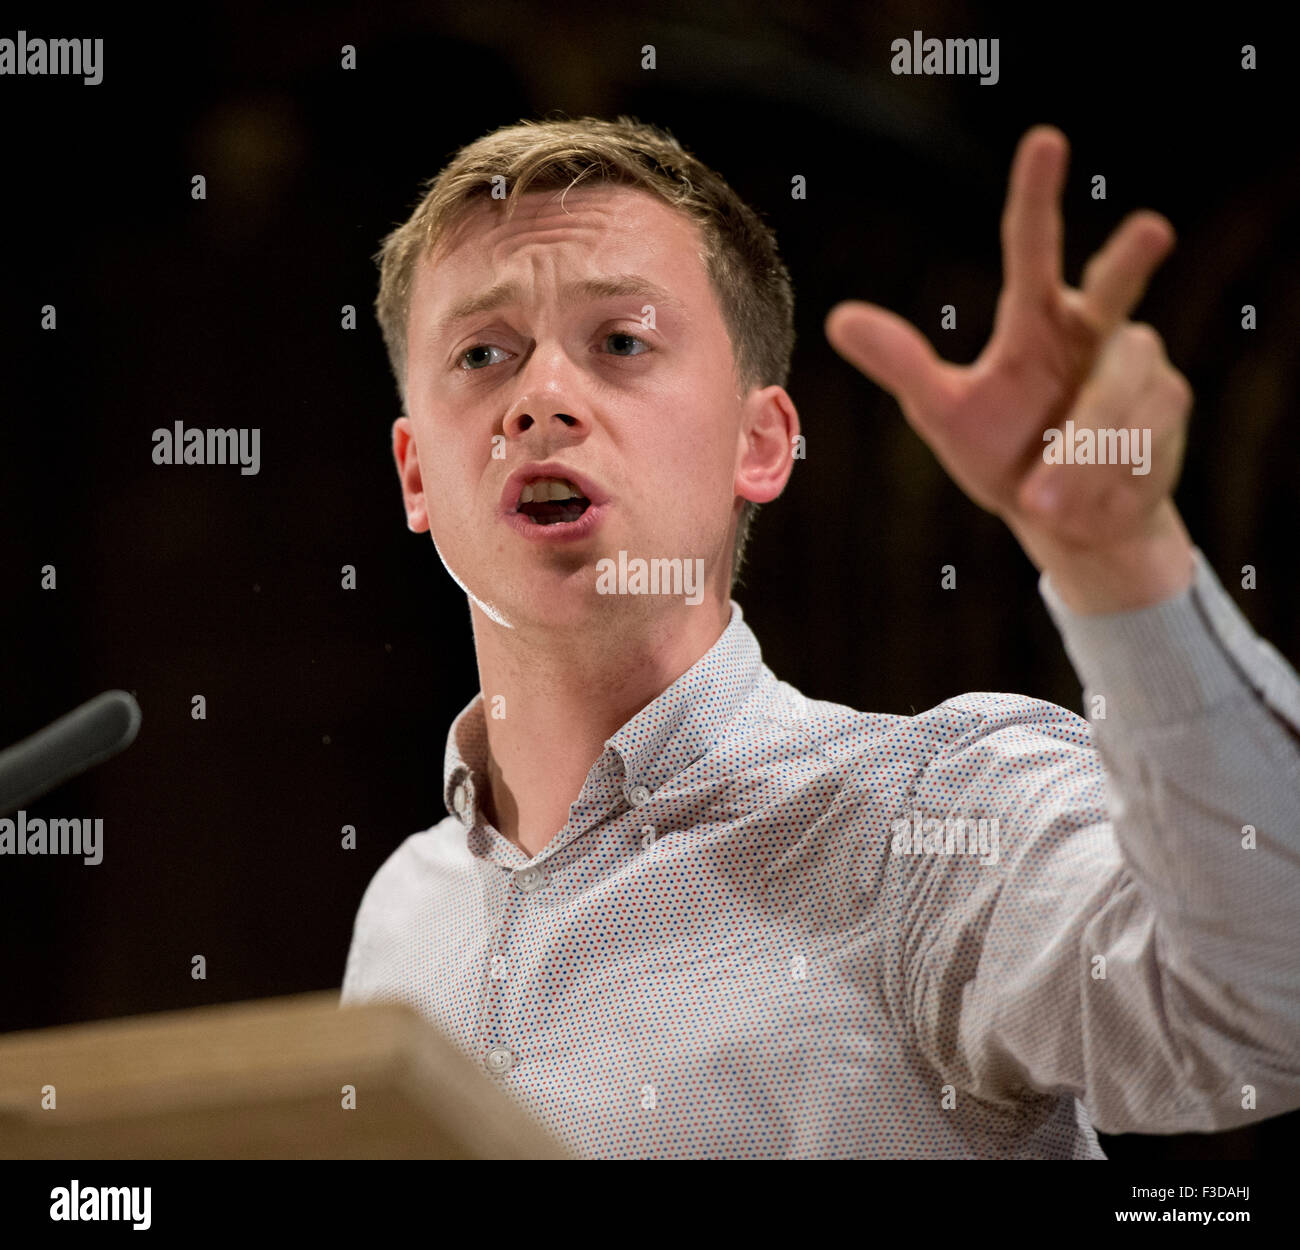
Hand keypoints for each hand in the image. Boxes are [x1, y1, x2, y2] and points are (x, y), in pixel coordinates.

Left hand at [825, 125, 1194, 612]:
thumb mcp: (944, 414)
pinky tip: (1083, 502)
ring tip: (1042, 495)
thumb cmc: (1003, 454)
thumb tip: (838, 319)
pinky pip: (1140, 441)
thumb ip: (904, 366)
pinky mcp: (1168, 413)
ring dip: (1080, 453)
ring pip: (1117, 397)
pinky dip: (1103, 478)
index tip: (1044, 141)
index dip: (1037, 196)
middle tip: (1152, 226)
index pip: (1033, 250)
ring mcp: (1141, 370)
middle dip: (1130, 261)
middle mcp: (1096, 332)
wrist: (1066, 522)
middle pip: (1117, 287)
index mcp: (1038, 320)